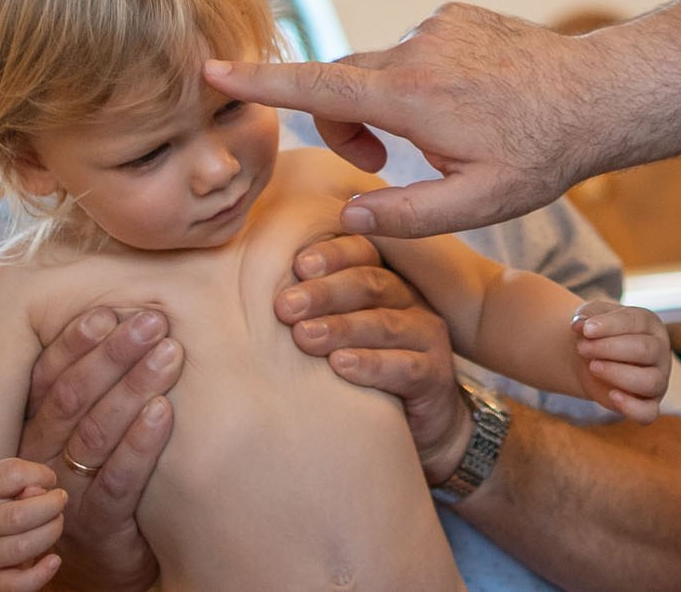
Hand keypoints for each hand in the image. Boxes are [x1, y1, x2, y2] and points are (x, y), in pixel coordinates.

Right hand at [0, 459, 67, 591]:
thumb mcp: (1, 481)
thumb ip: (24, 479)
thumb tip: (42, 492)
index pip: (11, 474)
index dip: (39, 474)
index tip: (49, 480)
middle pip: (18, 516)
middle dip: (51, 506)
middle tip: (60, 500)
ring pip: (21, 548)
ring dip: (50, 533)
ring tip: (55, 522)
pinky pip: (16, 585)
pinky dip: (40, 574)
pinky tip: (54, 560)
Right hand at [17, 307, 182, 591]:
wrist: (102, 565)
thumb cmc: (97, 482)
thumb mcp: (82, 436)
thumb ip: (90, 389)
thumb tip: (123, 316)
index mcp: (34, 430)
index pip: (47, 378)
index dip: (76, 342)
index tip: (109, 311)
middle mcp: (43, 460)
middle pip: (73, 398)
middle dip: (114, 355)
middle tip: (152, 321)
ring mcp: (67, 494)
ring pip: (95, 433)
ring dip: (134, 388)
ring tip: (169, 353)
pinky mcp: (99, 526)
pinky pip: (119, 480)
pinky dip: (141, 443)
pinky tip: (164, 411)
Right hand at [205, 3, 603, 236]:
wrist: (600, 93)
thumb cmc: (541, 155)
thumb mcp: (477, 206)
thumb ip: (406, 216)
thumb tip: (348, 216)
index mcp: (411, 96)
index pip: (317, 89)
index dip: (260, 83)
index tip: (212, 70)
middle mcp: (415, 48)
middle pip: (345, 84)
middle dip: (348, 124)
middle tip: (385, 166)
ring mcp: (436, 23)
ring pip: (382, 69)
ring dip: (391, 103)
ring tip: (448, 135)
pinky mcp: (454, 12)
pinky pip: (415, 48)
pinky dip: (421, 78)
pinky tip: (470, 102)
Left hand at [275, 234, 472, 483]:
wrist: (415, 427)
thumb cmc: (359, 372)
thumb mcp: (333, 335)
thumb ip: (304, 310)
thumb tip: (245, 290)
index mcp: (382, 280)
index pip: (362, 253)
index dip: (331, 254)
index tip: (296, 264)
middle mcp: (408, 300)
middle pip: (369, 283)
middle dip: (324, 292)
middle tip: (284, 307)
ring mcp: (426, 336)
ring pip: (384, 322)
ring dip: (341, 327)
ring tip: (304, 337)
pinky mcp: (435, 375)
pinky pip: (405, 366)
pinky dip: (371, 364)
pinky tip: (341, 366)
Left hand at [570, 300, 671, 422]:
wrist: (592, 358)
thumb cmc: (598, 333)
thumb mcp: (592, 316)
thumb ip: (587, 315)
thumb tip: (578, 324)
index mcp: (650, 324)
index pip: (637, 322)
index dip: (610, 325)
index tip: (585, 329)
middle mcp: (660, 351)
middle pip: (645, 349)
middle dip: (609, 348)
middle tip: (582, 348)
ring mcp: (658, 379)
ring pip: (650, 381)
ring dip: (617, 374)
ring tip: (592, 367)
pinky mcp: (649, 404)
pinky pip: (649, 412)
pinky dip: (632, 408)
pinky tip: (612, 396)